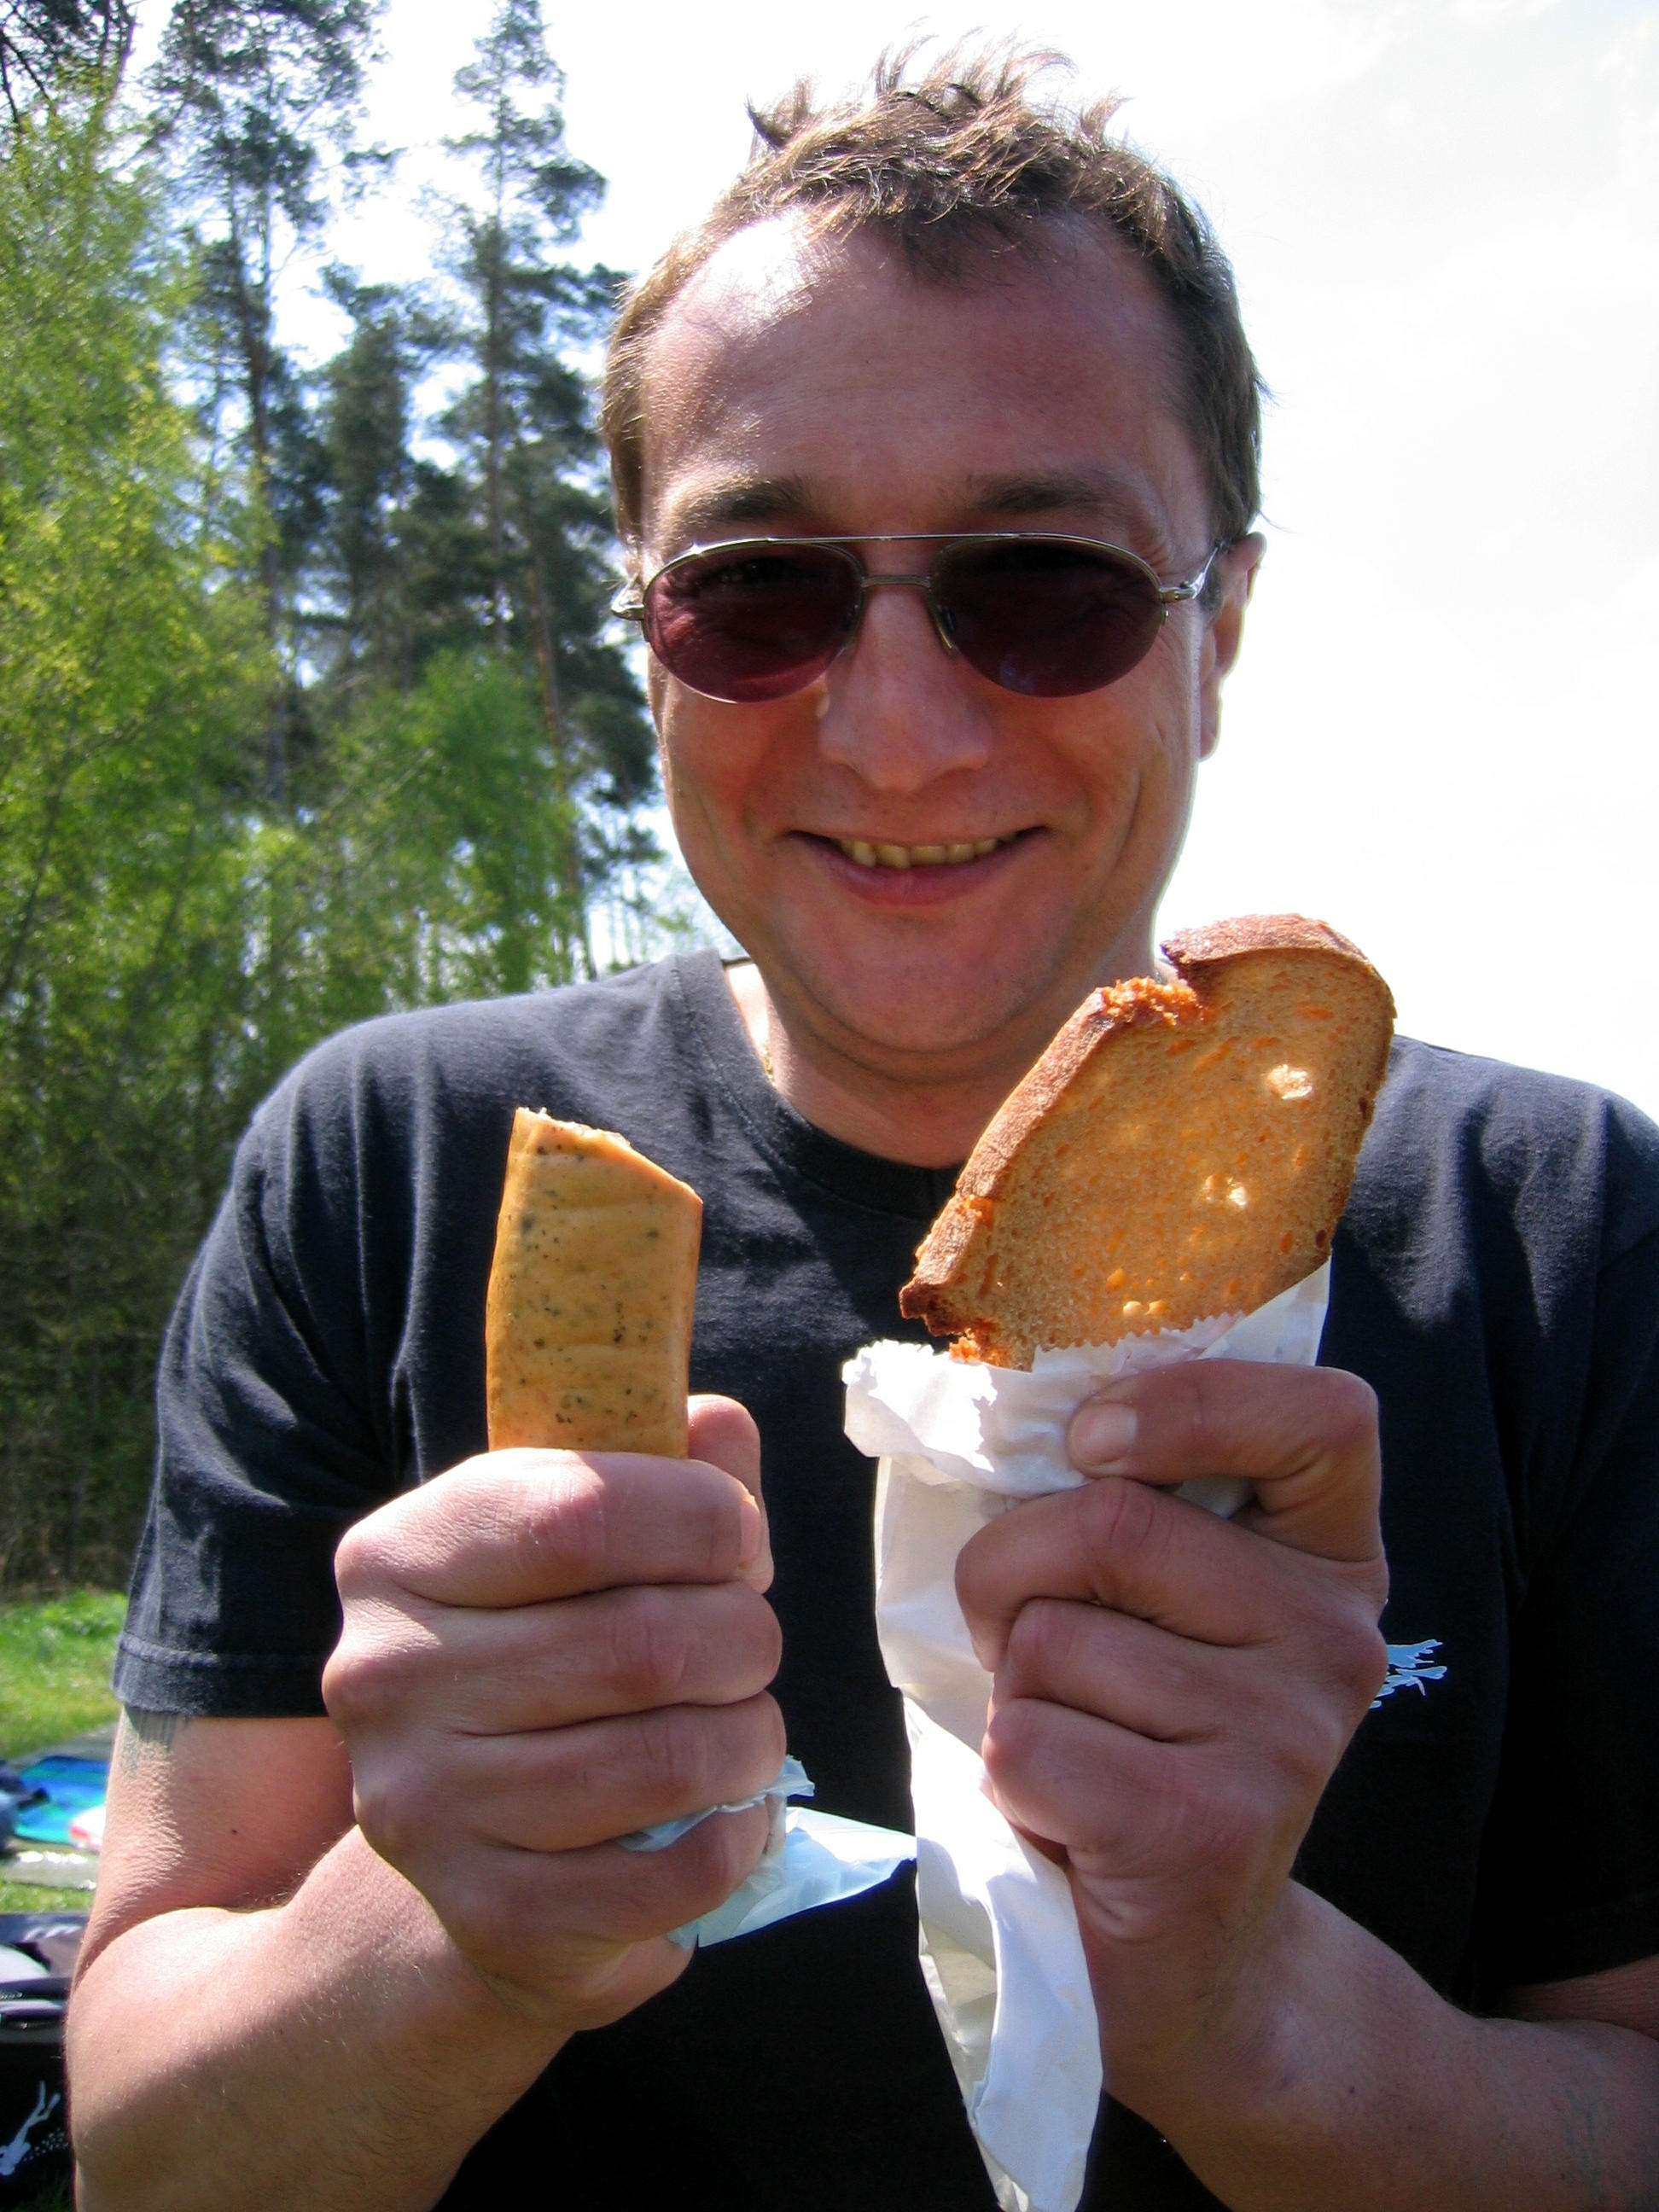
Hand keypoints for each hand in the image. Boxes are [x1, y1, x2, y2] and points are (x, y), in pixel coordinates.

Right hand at [322, 1397, 784, 2033]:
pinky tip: (728, 1812)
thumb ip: (667, 1467)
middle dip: (744, 1636)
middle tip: (747, 1645)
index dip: (702, 1517)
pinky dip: (738, 1835)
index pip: (581, 1512)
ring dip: (750, 1737)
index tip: (739, 1537)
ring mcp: (424, 1810)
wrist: (468, 1840)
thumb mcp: (584, 1535)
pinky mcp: (489, 1916)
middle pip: (644, 1642)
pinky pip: (675, 1873)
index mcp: (396, 1555)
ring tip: (743, 1725)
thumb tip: (720, 1429)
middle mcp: (384, 1679)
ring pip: (669, 1759)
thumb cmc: (550, 1648)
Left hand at [953, 1361, 1388, 2112]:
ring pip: (1049, 1635)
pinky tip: (1072, 1816)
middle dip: (1011, 1575)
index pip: (1326, 1414)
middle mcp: (1336, 1637)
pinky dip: (1008, 1774)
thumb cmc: (1142, 1742)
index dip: (1188, 1402)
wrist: (1194, 1961)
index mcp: (1332, 1560)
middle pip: (1110, 1523)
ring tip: (1080, 1747)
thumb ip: (1133, 1505)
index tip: (1094, 1447)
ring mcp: (1285, 1735)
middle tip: (1036, 1652)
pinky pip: (1026, 1736)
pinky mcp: (1210, 1827)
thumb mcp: (1169, 1607)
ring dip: (1015, 1691)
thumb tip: (1007, 1414)